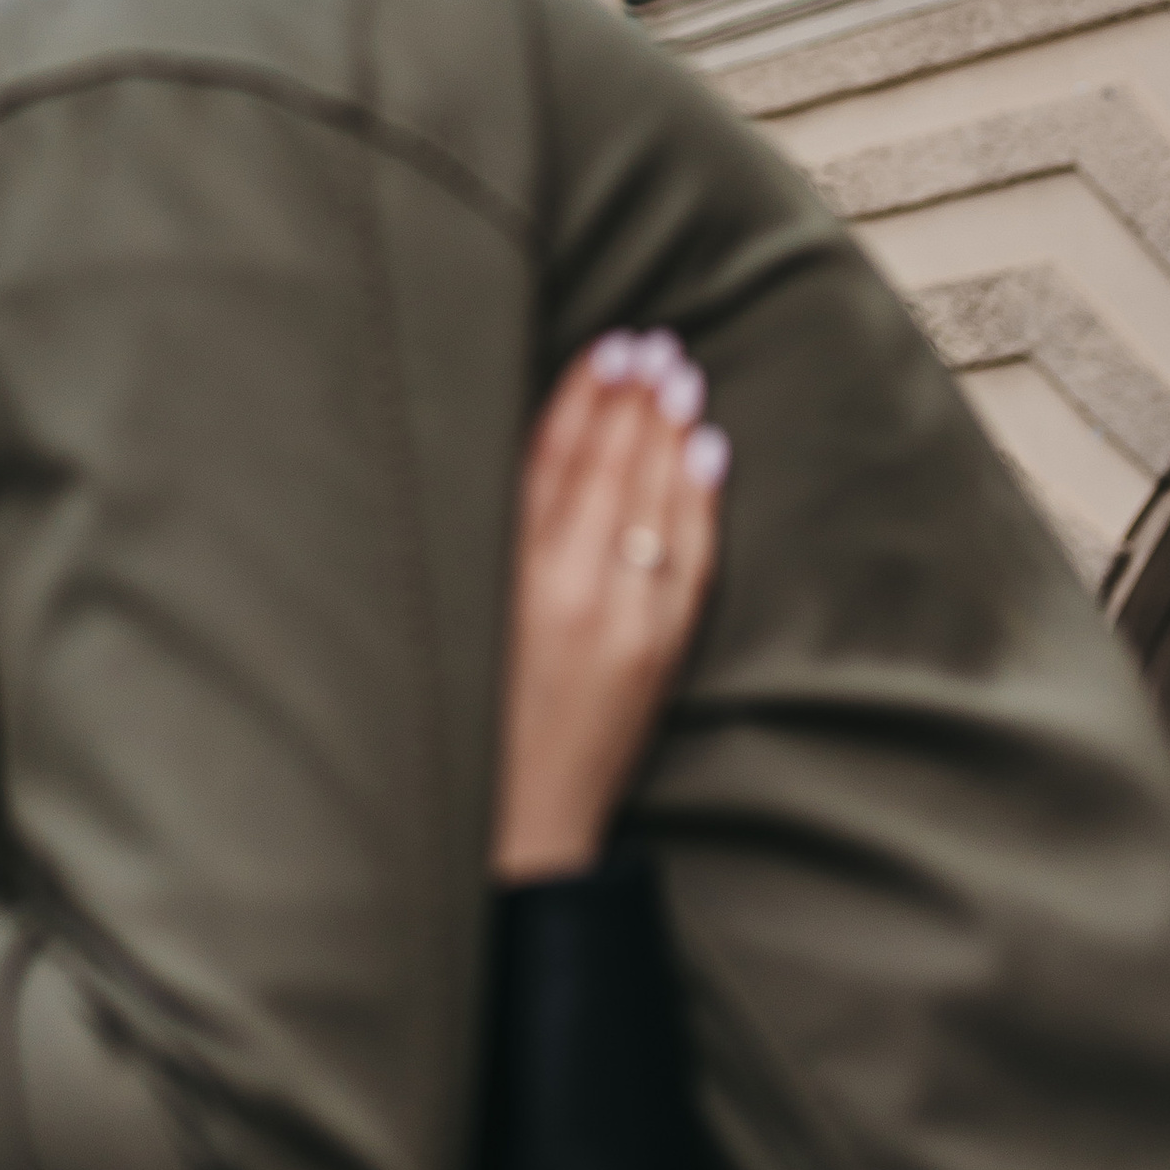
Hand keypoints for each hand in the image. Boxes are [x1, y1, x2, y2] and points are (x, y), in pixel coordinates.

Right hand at [490, 335, 726, 881]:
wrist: (516, 827)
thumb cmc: (467, 716)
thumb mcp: (463, 613)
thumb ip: (493, 536)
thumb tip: (538, 452)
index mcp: (512, 573)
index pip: (558, 457)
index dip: (586, 395)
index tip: (607, 345)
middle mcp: (575, 589)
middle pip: (615, 469)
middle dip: (636, 400)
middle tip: (654, 343)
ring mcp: (628, 621)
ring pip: (659, 504)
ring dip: (671, 434)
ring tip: (680, 378)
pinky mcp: (661, 651)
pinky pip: (692, 557)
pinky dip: (700, 500)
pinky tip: (707, 454)